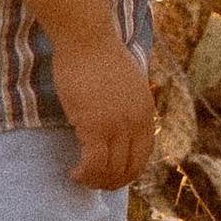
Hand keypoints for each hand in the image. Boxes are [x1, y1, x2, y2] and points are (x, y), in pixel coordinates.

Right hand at [51, 27, 155, 189]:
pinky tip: (74, 171)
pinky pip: (93, 163)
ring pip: (110, 170)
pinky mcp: (94, 126)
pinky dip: (84, 173)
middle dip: (110, 182)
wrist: (87, 38)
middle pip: (128, 168)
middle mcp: (136, 123)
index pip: (142, 156)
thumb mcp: (127, 85)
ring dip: (95, 180)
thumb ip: (128, 107)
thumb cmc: (100, 56)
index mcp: (146, 113)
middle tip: (93, 181)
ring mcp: (117, 126)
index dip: (127, 172)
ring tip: (80, 176)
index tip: (111, 176)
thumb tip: (119, 127)